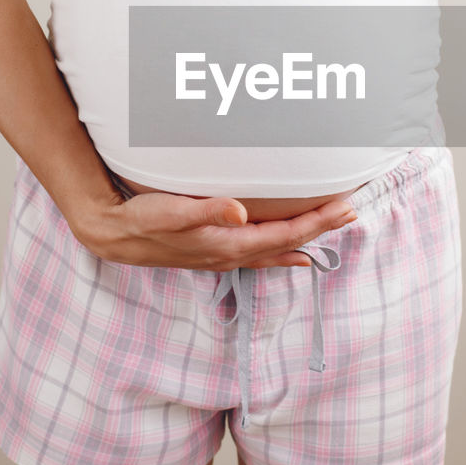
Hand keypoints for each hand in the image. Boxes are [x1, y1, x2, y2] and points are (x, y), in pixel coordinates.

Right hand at [72, 188, 357, 270]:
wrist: (114, 236)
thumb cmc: (141, 220)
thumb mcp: (170, 211)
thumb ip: (206, 211)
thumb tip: (241, 211)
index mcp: (227, 244)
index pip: (283, 234)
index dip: (314, 223)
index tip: (341, 207)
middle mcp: (231, 254)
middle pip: (287, 243)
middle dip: (320, 227)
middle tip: (351, 210)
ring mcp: (225, 256)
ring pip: (277, 251)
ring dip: (306, 239)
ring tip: (334, 227)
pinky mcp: (217, 252)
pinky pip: (261, 256)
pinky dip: (284, 254)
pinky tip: (296, 256)